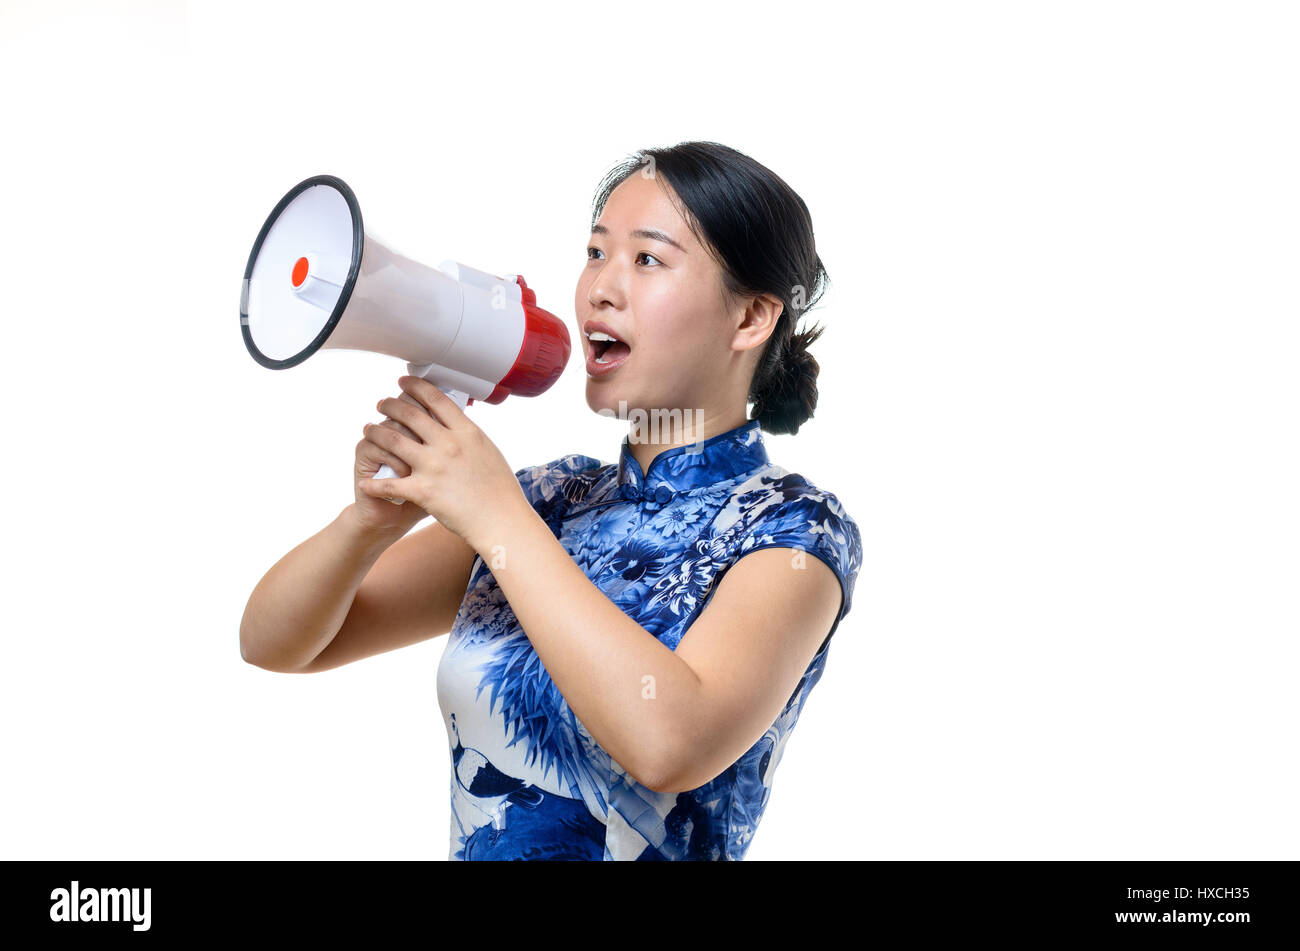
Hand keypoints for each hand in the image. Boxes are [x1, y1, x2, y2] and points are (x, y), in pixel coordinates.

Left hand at [357, 376, 526, 547]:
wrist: (500, 520)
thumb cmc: (501, 492)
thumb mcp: (490, 453)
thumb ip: (470, 438)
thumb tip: (460, 426)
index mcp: (467, 432)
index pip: (436, 399)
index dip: (416, 388)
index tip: (404, 384)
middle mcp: (448, 444)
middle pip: (410, 414)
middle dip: (391, 405)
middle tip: (382, 404)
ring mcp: (433, 466)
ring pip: (392, 440)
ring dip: (375, 432)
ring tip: (369, 429)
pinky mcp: (423, 490)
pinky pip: (388, 484)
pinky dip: (373, 484)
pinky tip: (364, 482)